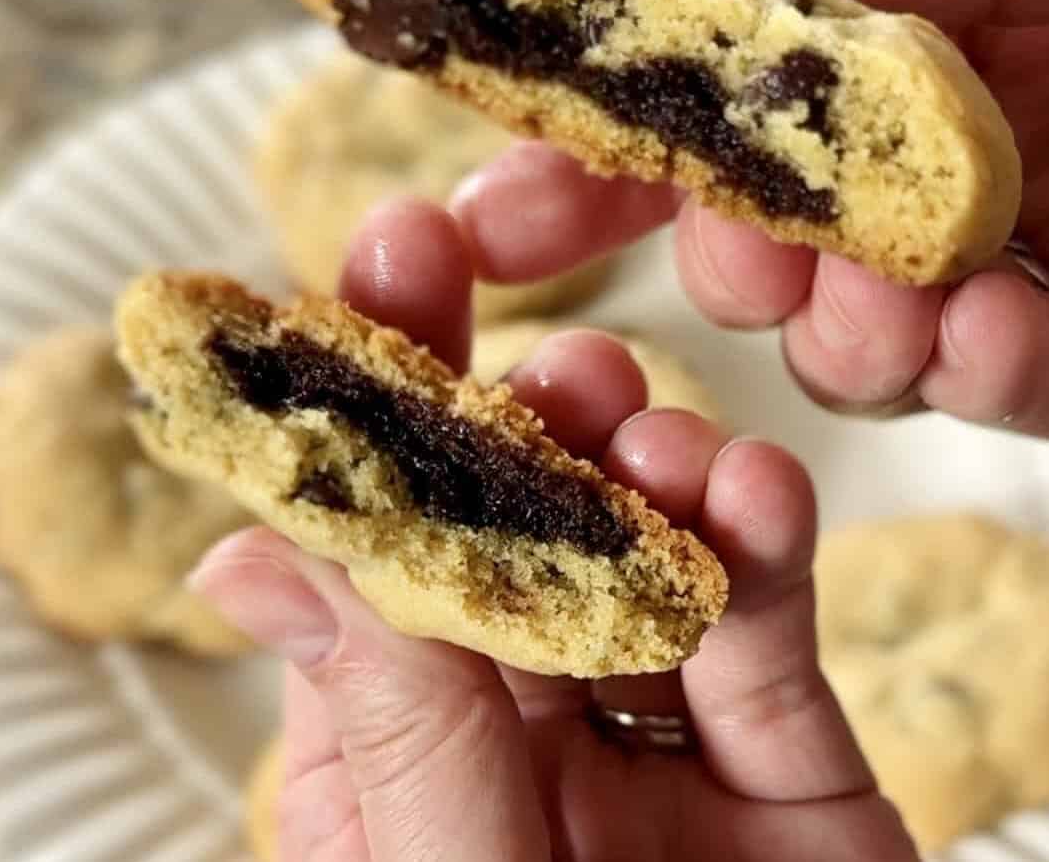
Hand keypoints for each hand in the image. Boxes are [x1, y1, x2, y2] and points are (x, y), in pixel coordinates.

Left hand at [189, 199, 915, 861]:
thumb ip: (381, 726)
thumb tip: (256, 547)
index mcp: (407, 775)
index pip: (381, 560)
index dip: (383, 414)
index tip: (385, 272)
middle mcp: (524, 745)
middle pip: (519, 540)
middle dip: (527, 421)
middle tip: (543, 340)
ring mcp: (660, 756)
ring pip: (651, 566)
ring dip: (654, 475)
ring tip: (651, 431)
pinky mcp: (792, 773)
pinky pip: (770, 647)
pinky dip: (765, 555)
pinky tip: (757, 492)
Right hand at [450, 0, 1048, 449]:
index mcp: (939, 53)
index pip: (739, 111)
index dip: (617, 147)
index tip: (507, 184)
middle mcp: (966, 173)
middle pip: (777, 246)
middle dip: (722, 258)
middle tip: (728, 241)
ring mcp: (1040, 277)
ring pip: (871, 344)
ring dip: (842, 331)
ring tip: (866, 298)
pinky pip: (1031, 395)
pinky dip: (987, 379)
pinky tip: (984, 339)